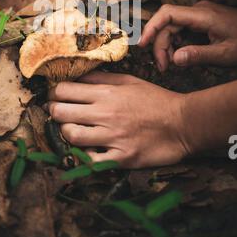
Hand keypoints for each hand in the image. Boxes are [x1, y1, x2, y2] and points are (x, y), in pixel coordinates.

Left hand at [46, 72, 188, 168]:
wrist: (182, 123)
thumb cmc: (156, 99)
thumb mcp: (129, 80)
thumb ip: (102, 77)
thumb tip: (78, 76)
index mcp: (107, 92)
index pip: (64, 90)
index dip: (54, 92)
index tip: (55, 95)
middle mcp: (105, 113)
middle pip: (61, 112)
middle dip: (53, 110)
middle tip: (56, 111)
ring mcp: (112, 136)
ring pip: (71, 135)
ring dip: (64, 132)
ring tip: (70, 129)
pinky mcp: (120, 157)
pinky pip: (90, 160)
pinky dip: (83, 155)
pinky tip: (85, 149)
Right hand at [139, 0, 236, 71]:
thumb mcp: (225, 55)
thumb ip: (200, 55)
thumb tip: (175, 59)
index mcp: (203, 15)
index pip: (168, 14)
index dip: (151, 27)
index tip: (142, 44)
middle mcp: (198, 11)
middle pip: (167, 24)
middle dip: (160, 45)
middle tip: (163, 67)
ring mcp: (199, 15)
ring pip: (172, 28)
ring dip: (167, 46)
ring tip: (169, 65)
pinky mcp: (200, 21)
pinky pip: (180, 30)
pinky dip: (176, 44)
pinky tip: (179, 57)